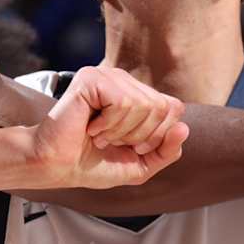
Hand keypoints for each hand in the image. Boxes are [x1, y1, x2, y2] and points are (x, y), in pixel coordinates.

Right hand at [29, 66, 187, 189]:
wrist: (58, 167)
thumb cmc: (92, 164)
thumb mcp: (141, 164)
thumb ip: (167, 151)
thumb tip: (184, 128)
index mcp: (137, 95)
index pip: (173, 107)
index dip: (157, 135)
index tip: (131, 146)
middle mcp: (124, 81)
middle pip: (163, 106)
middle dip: (141, 135)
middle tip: (113, 141)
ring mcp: (108, 76)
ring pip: (144, 104)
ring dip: (122, 131)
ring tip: (100, 135)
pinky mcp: (92, 78)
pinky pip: (123, 102)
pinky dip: (109, 124)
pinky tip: (91, 127)